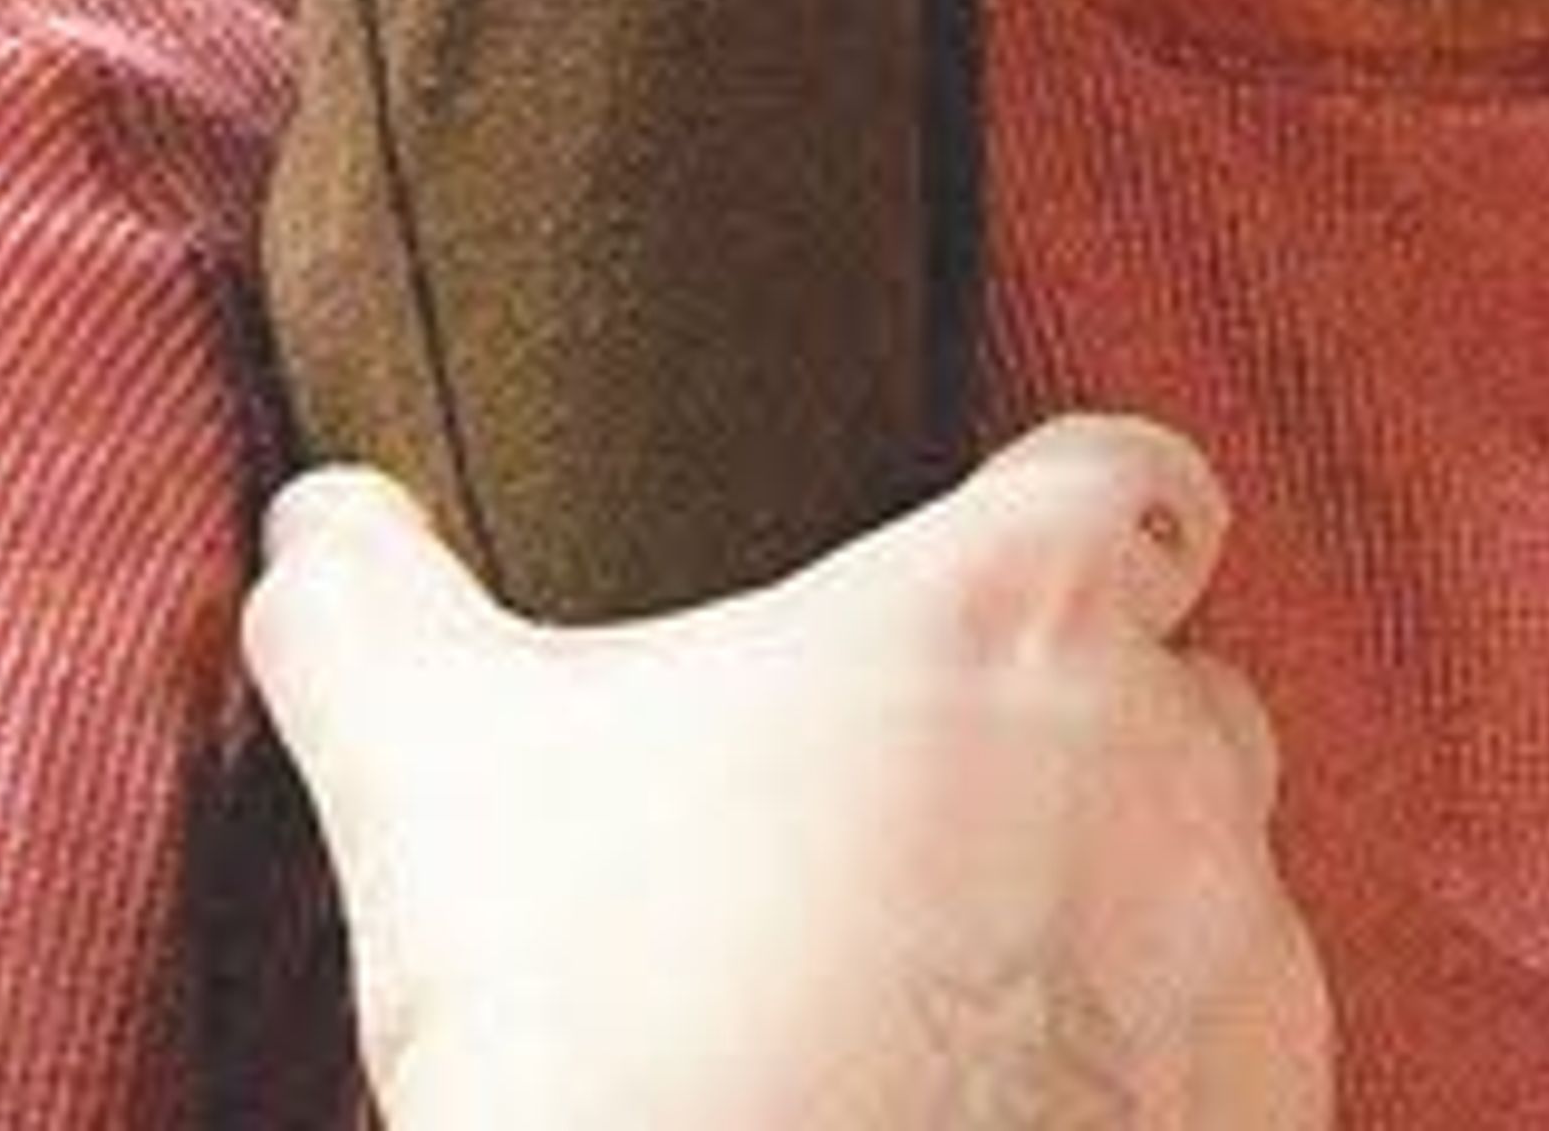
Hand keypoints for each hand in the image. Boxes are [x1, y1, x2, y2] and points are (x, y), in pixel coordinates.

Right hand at [245, 413, 1333, 1129]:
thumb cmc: (609, 1016)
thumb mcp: (436, 779)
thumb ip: (371, 616)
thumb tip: (309, 531)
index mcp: (1014, 608)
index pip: (1135, 481)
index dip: (1072, 523)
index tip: (984, 594)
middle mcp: (1172, 759)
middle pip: (1180, 693)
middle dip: (1085, 749)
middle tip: (922, 845)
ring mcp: (1239, 964)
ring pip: (1217, 894)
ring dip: (1117, 930)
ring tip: (949, 1013)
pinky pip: (1234, 1075)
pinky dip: (1147, 1091)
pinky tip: (1001, 1121)